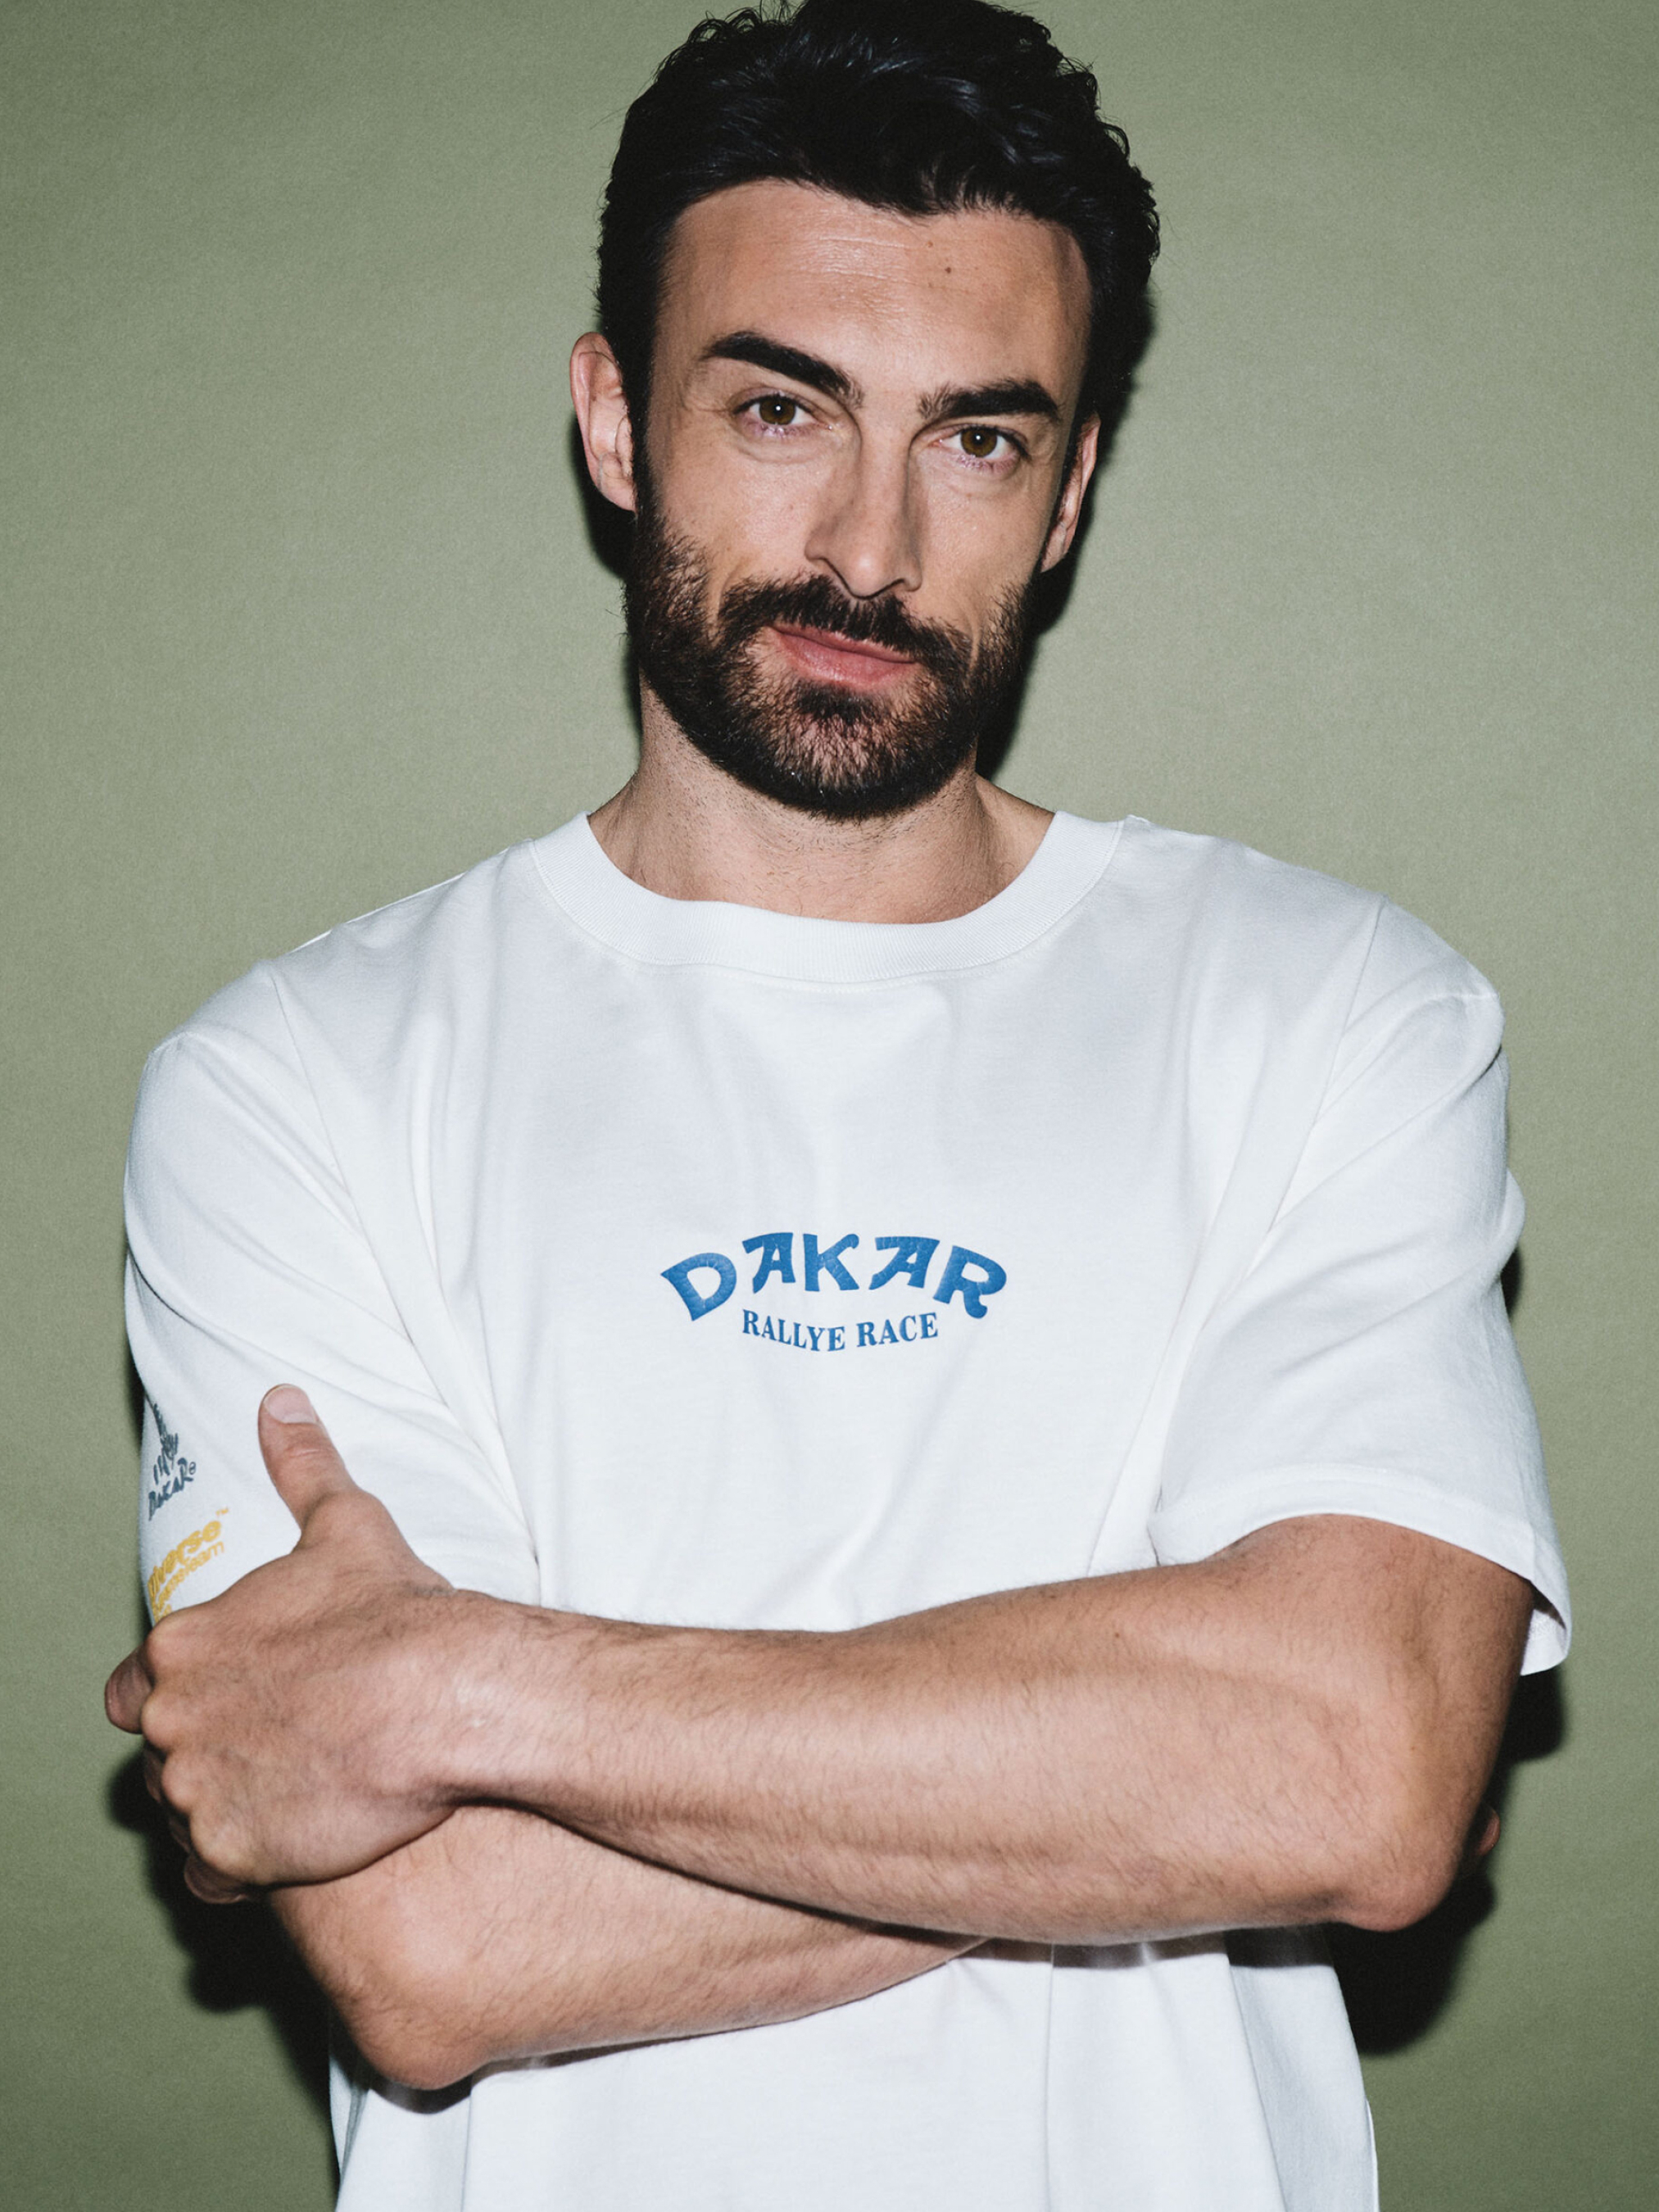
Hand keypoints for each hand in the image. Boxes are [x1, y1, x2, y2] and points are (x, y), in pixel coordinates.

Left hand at [106, 1387, 470, 1890]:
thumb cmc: (397, 1613)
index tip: (233, 1699)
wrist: (445, 1698)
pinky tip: (294, 1837)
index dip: (180, 1694)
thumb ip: (302, 1465)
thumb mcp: (347, 1524)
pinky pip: (209, 1875)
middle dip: (209, 1751)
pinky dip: (241, 1864)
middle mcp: (172, 1719)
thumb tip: (279, 1401)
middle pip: (162, 1752)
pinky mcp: (231, 1852)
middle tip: (281, 1744)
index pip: (136, 1687)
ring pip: (183, 1815)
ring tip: (295, 1789)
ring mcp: (196, 1790)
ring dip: (226, 1806)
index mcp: (184, 1644)